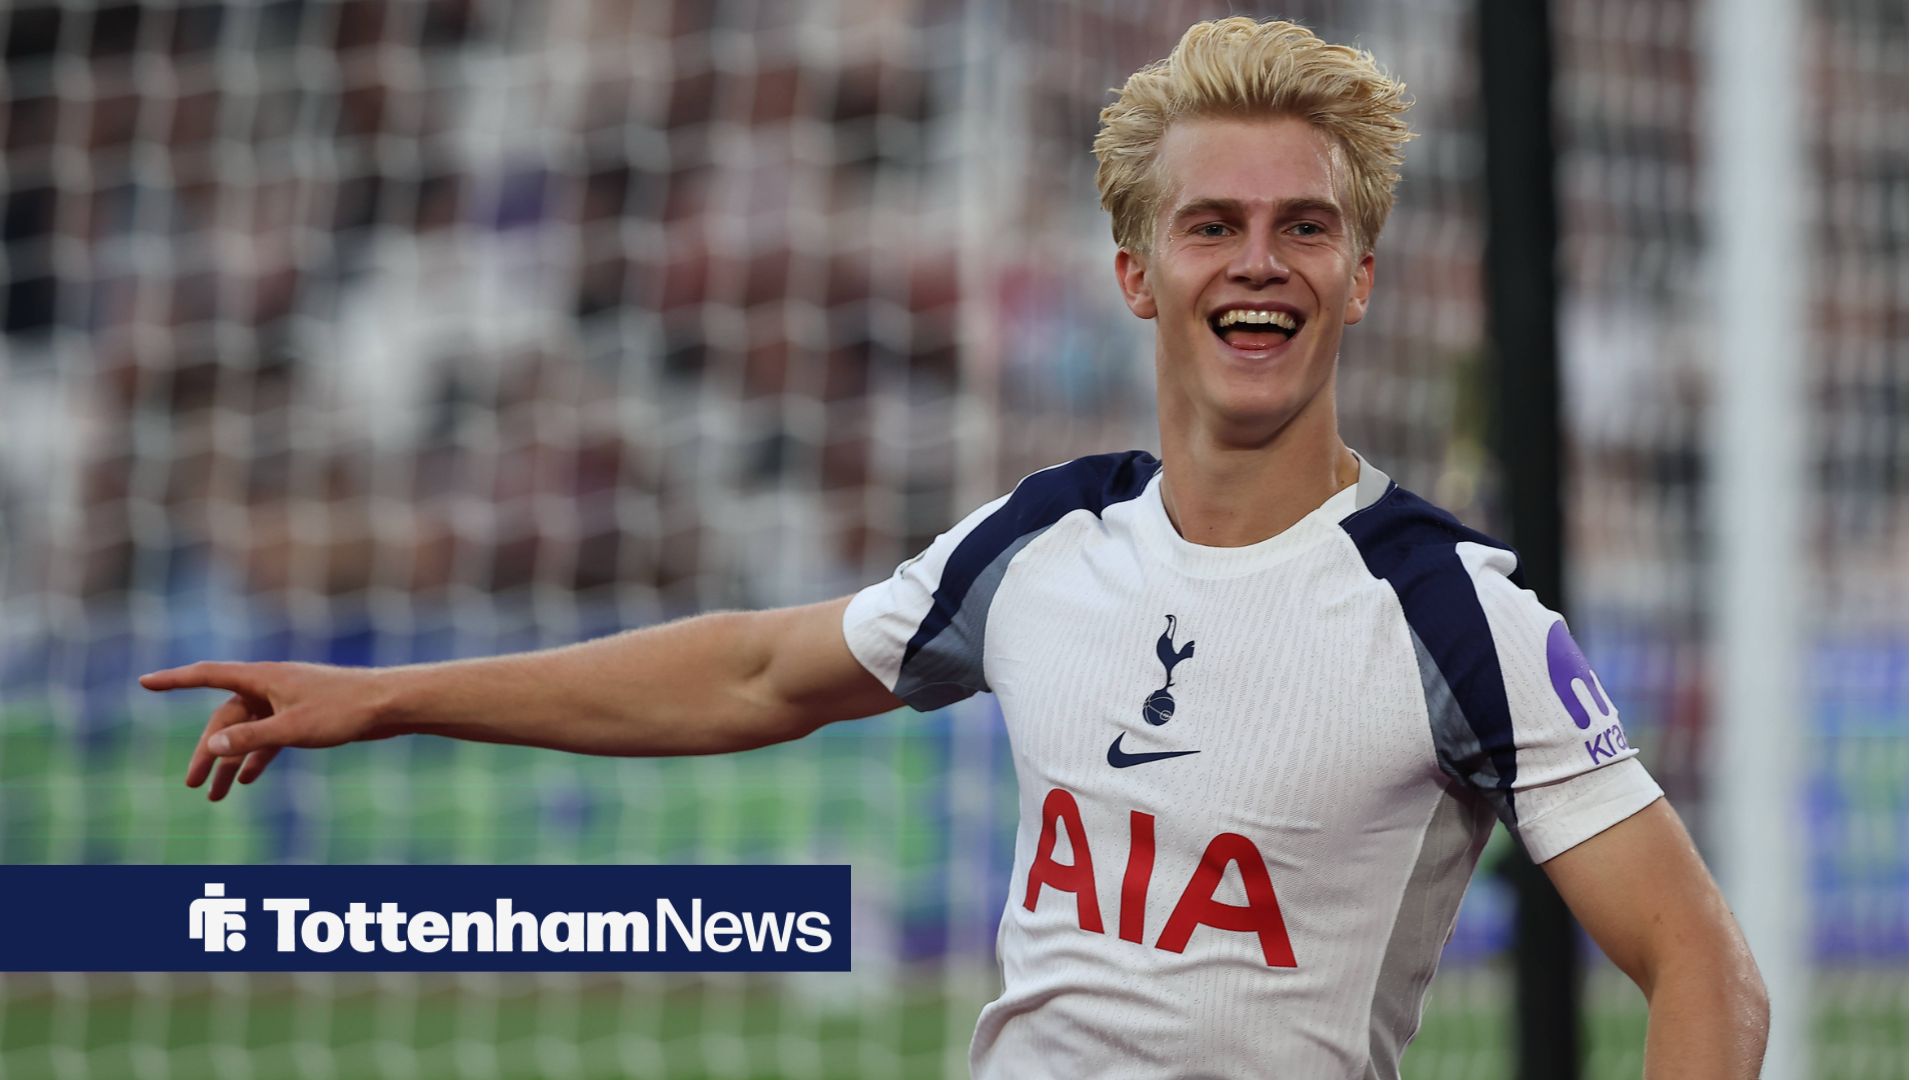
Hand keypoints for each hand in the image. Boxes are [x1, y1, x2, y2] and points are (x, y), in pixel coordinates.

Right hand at [138, 662, 389, 800]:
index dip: (175, 680)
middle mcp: (270, 686)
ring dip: (231, 761)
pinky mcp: (303, 716)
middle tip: (192, 784)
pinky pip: (269, 737)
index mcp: (263, 677)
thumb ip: (251, 739)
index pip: (207, 675)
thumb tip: (211, 747)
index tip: (144, 683)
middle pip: (226, 718)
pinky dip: (257, 757)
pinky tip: (246, 781)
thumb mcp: (293, 728)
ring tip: (215, 796)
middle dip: (207, 751)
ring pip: (248, 732)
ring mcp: (286, 701)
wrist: (390, 705)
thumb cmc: (344, 710)